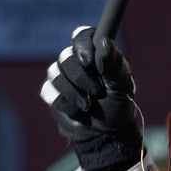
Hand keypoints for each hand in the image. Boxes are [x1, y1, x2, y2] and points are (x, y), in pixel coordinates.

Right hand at [40, 27, 144, 170]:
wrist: (106, 134)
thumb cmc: (118, 106)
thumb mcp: (122, 86)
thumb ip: (112, 63)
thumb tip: (103, 42)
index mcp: (96, 53)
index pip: (82, 35)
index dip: (81, 44)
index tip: (88, 60)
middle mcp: (78, 61)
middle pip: (66, 55)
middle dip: (80, 77)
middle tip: (97, 92)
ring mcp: (63, 76)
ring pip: (54, 72)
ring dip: (73, 91)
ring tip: (88, 105)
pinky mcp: (53, 93)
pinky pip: (48, 90)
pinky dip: (63, 102)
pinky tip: (77, 110)